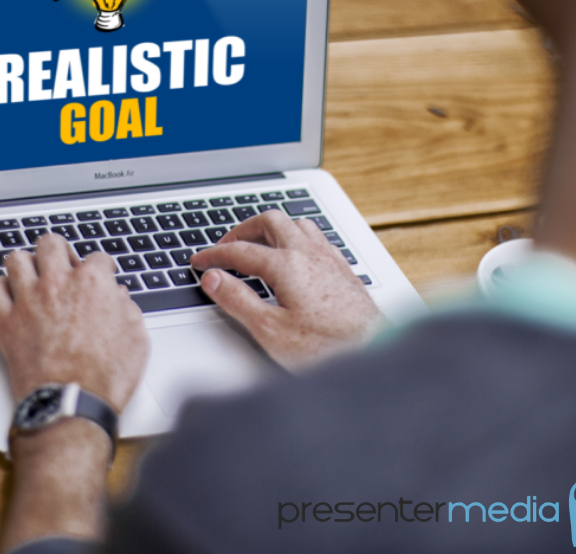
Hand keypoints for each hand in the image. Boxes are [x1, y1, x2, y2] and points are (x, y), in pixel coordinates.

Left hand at [0, 234, 148, 412]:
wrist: (71, 405)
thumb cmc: (105, 378)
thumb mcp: (136, 339)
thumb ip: (127, 309)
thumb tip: (119, 298)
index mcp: (92, 283)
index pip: (97, 257)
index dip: (102, 268)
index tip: (101, 277)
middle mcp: (57, 284)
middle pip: (51, 243)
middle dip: (60, 252)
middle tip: (64, 266)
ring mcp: (28, 300)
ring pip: (17, 259)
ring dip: (27, 265)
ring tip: (34, 277)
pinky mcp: (6, 322)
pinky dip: (1, 290)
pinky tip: (11, 298)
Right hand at [190, 211, 380, 368]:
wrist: (375, 353)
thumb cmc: (327, 348)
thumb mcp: (270, 330)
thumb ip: (237, 300)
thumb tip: (213, 279)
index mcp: (287, 265)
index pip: (240, 250)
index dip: (214, 255)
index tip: (200, 262)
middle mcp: (309, 253)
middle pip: (269, 222)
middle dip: (242, 230)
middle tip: (226, 246)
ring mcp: (329, 259)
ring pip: (296, 224)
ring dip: (271, 228)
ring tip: (256, 243)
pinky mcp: (342, 269)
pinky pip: (315, 237)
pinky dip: (294, 237)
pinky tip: (294, 255)